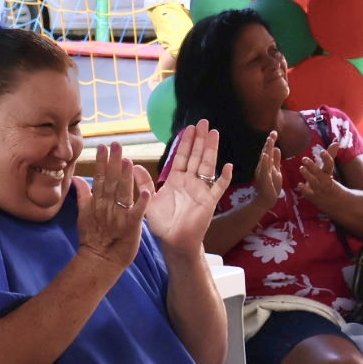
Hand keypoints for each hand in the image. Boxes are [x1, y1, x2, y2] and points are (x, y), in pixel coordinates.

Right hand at [74, 142, 147, 268]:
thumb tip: (77, 178)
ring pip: (122, 193)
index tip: (103, 146)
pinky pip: (136, 213)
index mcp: (96, 202)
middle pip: (110, 181)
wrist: (99, 261)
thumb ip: (83, 195)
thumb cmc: (93, 238)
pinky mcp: (130, 227)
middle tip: (116, 144)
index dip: (101, 162)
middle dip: (113, 162)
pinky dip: (141, 203)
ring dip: (125, 177)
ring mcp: (118, 216)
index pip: (99, 178)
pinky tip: (145, 192)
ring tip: (128, 160)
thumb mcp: (83, 215)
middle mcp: (106, 207)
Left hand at [149, 120, 230, 253]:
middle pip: (197, 156)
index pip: (182, 156)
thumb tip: (133, 165)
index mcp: (176, 180)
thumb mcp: (149, 201)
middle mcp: (190, 182)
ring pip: (207, 165)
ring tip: (215, 133)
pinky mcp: (209, 202)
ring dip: (211, 150)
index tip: (189, 128)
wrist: (174, 241)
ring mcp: (201, 190)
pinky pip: (218, 188)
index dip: (186, 142)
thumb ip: (143, 183)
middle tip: (204, 122)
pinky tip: (228, 166)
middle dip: (200, 139)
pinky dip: (224, 178)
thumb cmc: (162, 224)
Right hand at [251, 132, 282, 210]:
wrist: (266, 200)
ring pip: (264, 158)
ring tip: (270, 140)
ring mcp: (262, 172)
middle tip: (273, 133)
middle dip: (269, 142)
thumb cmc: (271, 186)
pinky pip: (264, 169)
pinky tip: (265, 155)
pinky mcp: (263, 179)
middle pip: (266, 152)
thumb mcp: (276, 171)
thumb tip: (277, 148)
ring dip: (267, 149)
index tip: (275, 132)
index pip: (269, 150)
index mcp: (266, 164)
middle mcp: (263, 166)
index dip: (271, 142)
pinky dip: (264, 162)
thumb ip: (276, 160)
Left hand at [295, 141, 345, 210]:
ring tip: (301, 168)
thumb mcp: (329, 169)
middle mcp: (324, 181)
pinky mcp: (313, 197)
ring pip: (314, 182)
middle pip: (320, 173)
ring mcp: (319, 189)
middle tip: (304, 159)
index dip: (326, 158)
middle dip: (312, 166)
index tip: (322, 151)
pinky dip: (304, 189)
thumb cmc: (328, 181)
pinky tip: (299, 184)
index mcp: (328, 173)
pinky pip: (308, 193)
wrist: (334, 202)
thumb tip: (336, 142)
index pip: (329, 164)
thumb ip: (330, 155)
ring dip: (308, 175)